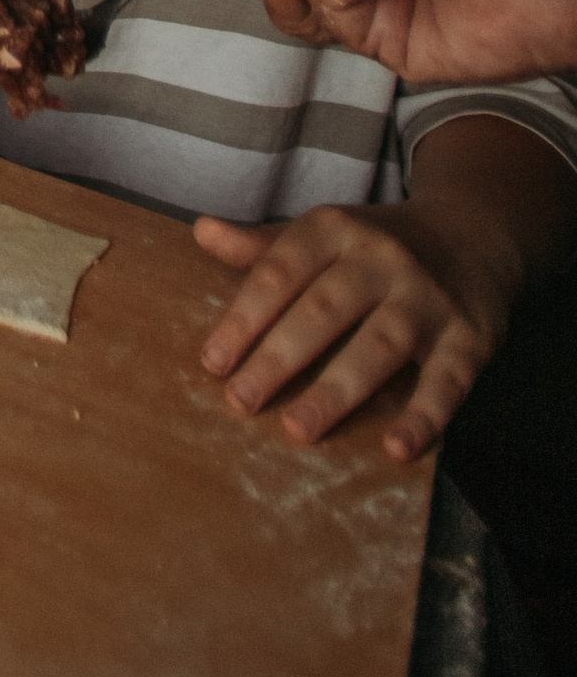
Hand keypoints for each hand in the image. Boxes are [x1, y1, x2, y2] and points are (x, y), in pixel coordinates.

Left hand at [193, 194, 514, 459]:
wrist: (474, 233)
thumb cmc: (376, 246)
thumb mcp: (324, 234)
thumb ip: (266, 246)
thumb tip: (202, 232)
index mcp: (335, 228)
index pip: (281, 271)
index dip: (245, 317)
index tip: (213, 363)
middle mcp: (382, 257)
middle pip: (323, 309)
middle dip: (278, 357)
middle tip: (241, 402)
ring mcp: (428, 296)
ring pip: (379, 344)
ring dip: (337, 390)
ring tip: (297, 429)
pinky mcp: (471, 336)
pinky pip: (447, 380)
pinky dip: (425, 415)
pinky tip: (397, 448)